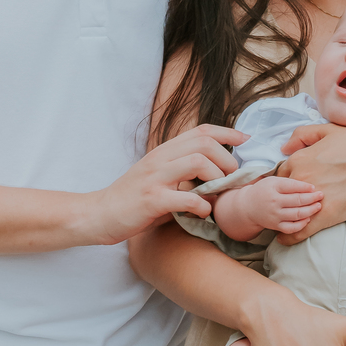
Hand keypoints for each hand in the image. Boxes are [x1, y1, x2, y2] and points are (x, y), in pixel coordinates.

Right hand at [88, 126, 244, 243]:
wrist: (99, 214)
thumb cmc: (132, 198)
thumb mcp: (157, 176)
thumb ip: (182, 173)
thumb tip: (215, 177)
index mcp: (163, 152)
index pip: (201, 131)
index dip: (228, 133)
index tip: (246, 141)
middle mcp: (160, 159)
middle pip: (204, 143)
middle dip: (227, 159)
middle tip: (232, 178)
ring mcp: (155, 178)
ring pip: (197, 163)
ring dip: (217, 178)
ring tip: (219, 194)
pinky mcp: (151, 200)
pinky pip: (185, 198)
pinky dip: (202, 205)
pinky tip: (203, 212)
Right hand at [223, 175, 322, 236]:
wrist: (248, 206)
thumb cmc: (265, 190)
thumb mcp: (274, 181)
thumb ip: (290, 181)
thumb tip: (310, 186)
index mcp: (273, 187)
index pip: (292, 186)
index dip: (306, 186)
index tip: (315, 187)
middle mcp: (274, 201)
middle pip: (297, 200)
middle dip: (312, 198)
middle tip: (321, 195)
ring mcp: (274, 215)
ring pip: (296, 214)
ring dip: (310, 210)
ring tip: (318, 206)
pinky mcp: (275, 226)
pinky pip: (291, 228)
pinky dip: (301, 224)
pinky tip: (308, 219)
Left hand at [275, 125, 345, 239]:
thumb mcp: (329, 131)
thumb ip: (302, 135)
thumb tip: (284, 148)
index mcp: (300, 159)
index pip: (280, 175)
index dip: (284, 184)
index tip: (289, 191)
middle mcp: (300, 178)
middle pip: (281, 195)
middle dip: (283, 201)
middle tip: (285, 208)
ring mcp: (311, 198)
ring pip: (288, 213)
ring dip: (284, 219)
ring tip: (283, 225)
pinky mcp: (325, 216)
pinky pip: (299, 231)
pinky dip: (289, 237)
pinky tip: (285, 240)